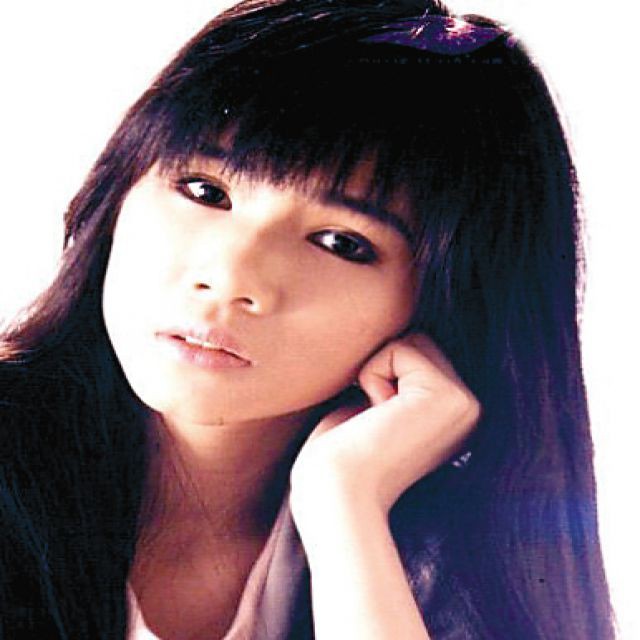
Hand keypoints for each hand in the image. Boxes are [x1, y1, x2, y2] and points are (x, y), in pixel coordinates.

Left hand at [290, 334, 480, 519]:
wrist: (337, 495)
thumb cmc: (342, 456)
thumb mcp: (377, 408)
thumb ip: (397, 377)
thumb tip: (397, 339)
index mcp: (453, 415)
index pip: (418, 354)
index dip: (383, 375)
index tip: (378, 422)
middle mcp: (469, 409)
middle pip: (418, 342)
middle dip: (384, 369)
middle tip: (376, 420)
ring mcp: (465, 403)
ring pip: (411, 341)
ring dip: (378, 371)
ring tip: (378, 418)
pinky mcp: (448, 396)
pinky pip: (399, 349)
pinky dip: (373, 375)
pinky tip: (377, 416)